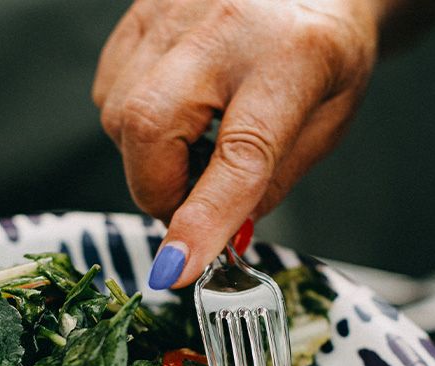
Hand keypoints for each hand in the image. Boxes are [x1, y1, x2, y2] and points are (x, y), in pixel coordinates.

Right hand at [92, 0, 379, 288]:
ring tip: (193, 147)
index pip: (239, 155)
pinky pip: (109, 88)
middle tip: (191, 206)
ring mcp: (174, 11)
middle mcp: (225, 27)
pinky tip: (175, 113)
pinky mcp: (142, 10)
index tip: (175, 269)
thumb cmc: (325, 48)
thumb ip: (270, 184)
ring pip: (118, 115)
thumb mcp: (325, 123)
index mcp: (293, 59)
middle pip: (149, 129)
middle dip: (159, 191)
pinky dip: (132, 122)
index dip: (202, 220)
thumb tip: (218, 239)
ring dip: (147, 158)